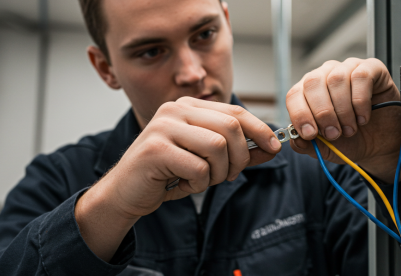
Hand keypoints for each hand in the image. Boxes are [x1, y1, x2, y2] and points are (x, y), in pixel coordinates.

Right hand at [75, 97, 281, 260]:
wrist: (126, 192)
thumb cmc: (167, 174)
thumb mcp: (207, 160)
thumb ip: (237, 151)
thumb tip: (273, 148)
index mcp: (188, 106)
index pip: (235, 112)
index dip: (260, 130)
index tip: (274, 147)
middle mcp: (175, 109)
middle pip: (231, 127)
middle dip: (239, 157)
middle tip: (229, 175)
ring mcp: (163, 127)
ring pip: (218, 146)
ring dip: (218, 172)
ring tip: (202, 179)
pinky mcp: (156, 149)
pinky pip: (198, 167)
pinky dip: (198, 183)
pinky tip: (183, 184)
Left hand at [286, 58, 400, 181]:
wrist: (380, 143)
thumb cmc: (351, 140)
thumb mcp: (326, 148)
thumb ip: (307, 145)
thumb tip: (297, 140)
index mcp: (308, 92)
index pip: (294, 94)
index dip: (300, 114)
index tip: (310, 134)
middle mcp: (325, 76)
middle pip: (313, 83)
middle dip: (322, 113)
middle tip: (334, 134)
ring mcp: (347, 69)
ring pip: (337, 79)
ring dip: (343, 110)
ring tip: (350, 129)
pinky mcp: (371, 68)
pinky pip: (361, 77)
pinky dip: (361, 102)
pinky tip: (363, 117)